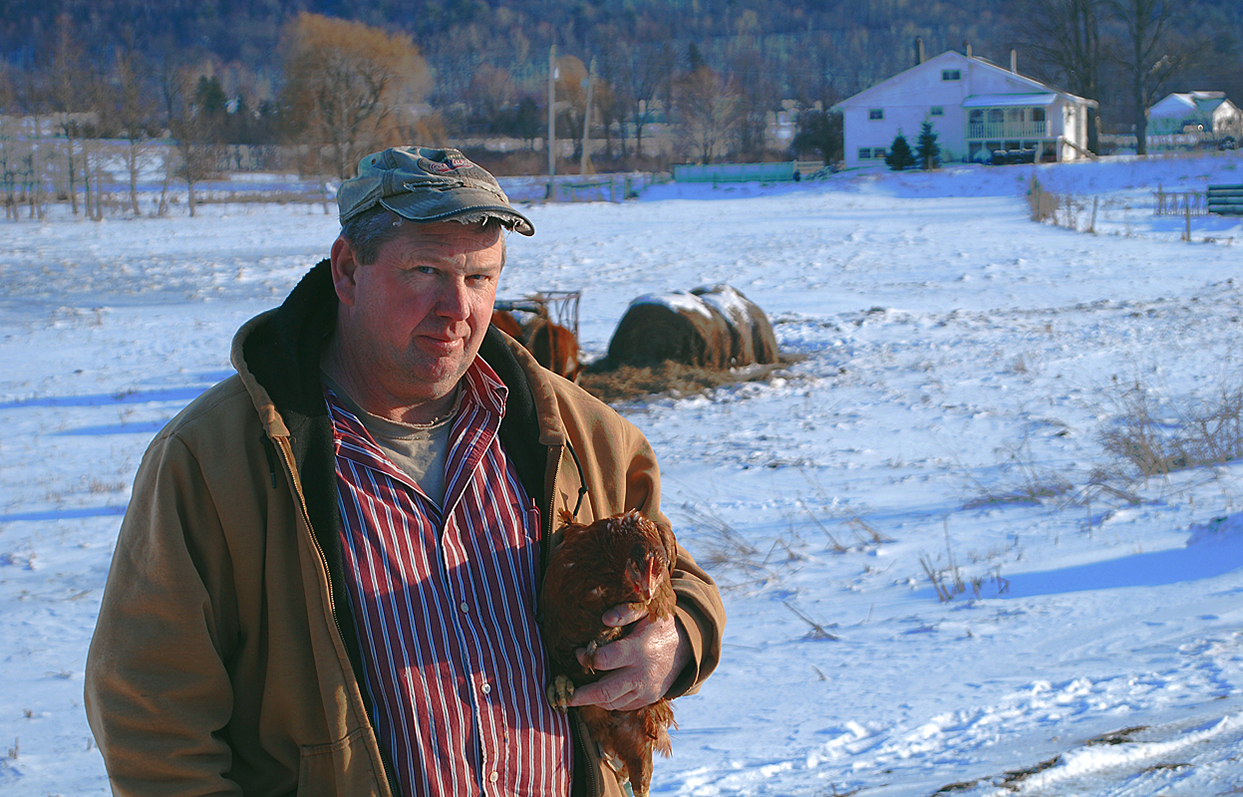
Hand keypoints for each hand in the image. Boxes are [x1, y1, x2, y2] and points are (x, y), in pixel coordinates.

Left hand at [566, 604, 689, 710]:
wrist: (686, 649)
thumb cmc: (659, 627)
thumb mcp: (646, 612)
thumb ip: (625, 612)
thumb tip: (604, 619)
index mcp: (639, 650)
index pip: (605, 661)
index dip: (587, 658)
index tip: (579, 652)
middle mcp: (641, 675)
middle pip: (605, 693)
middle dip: (582, 696)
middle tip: (565, 695)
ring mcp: (645, 691)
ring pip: (612, 704)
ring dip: (592, 700)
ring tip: (577, 694)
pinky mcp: (647, 700)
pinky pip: (622, 706)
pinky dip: (607, 702)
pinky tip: (597, 693)